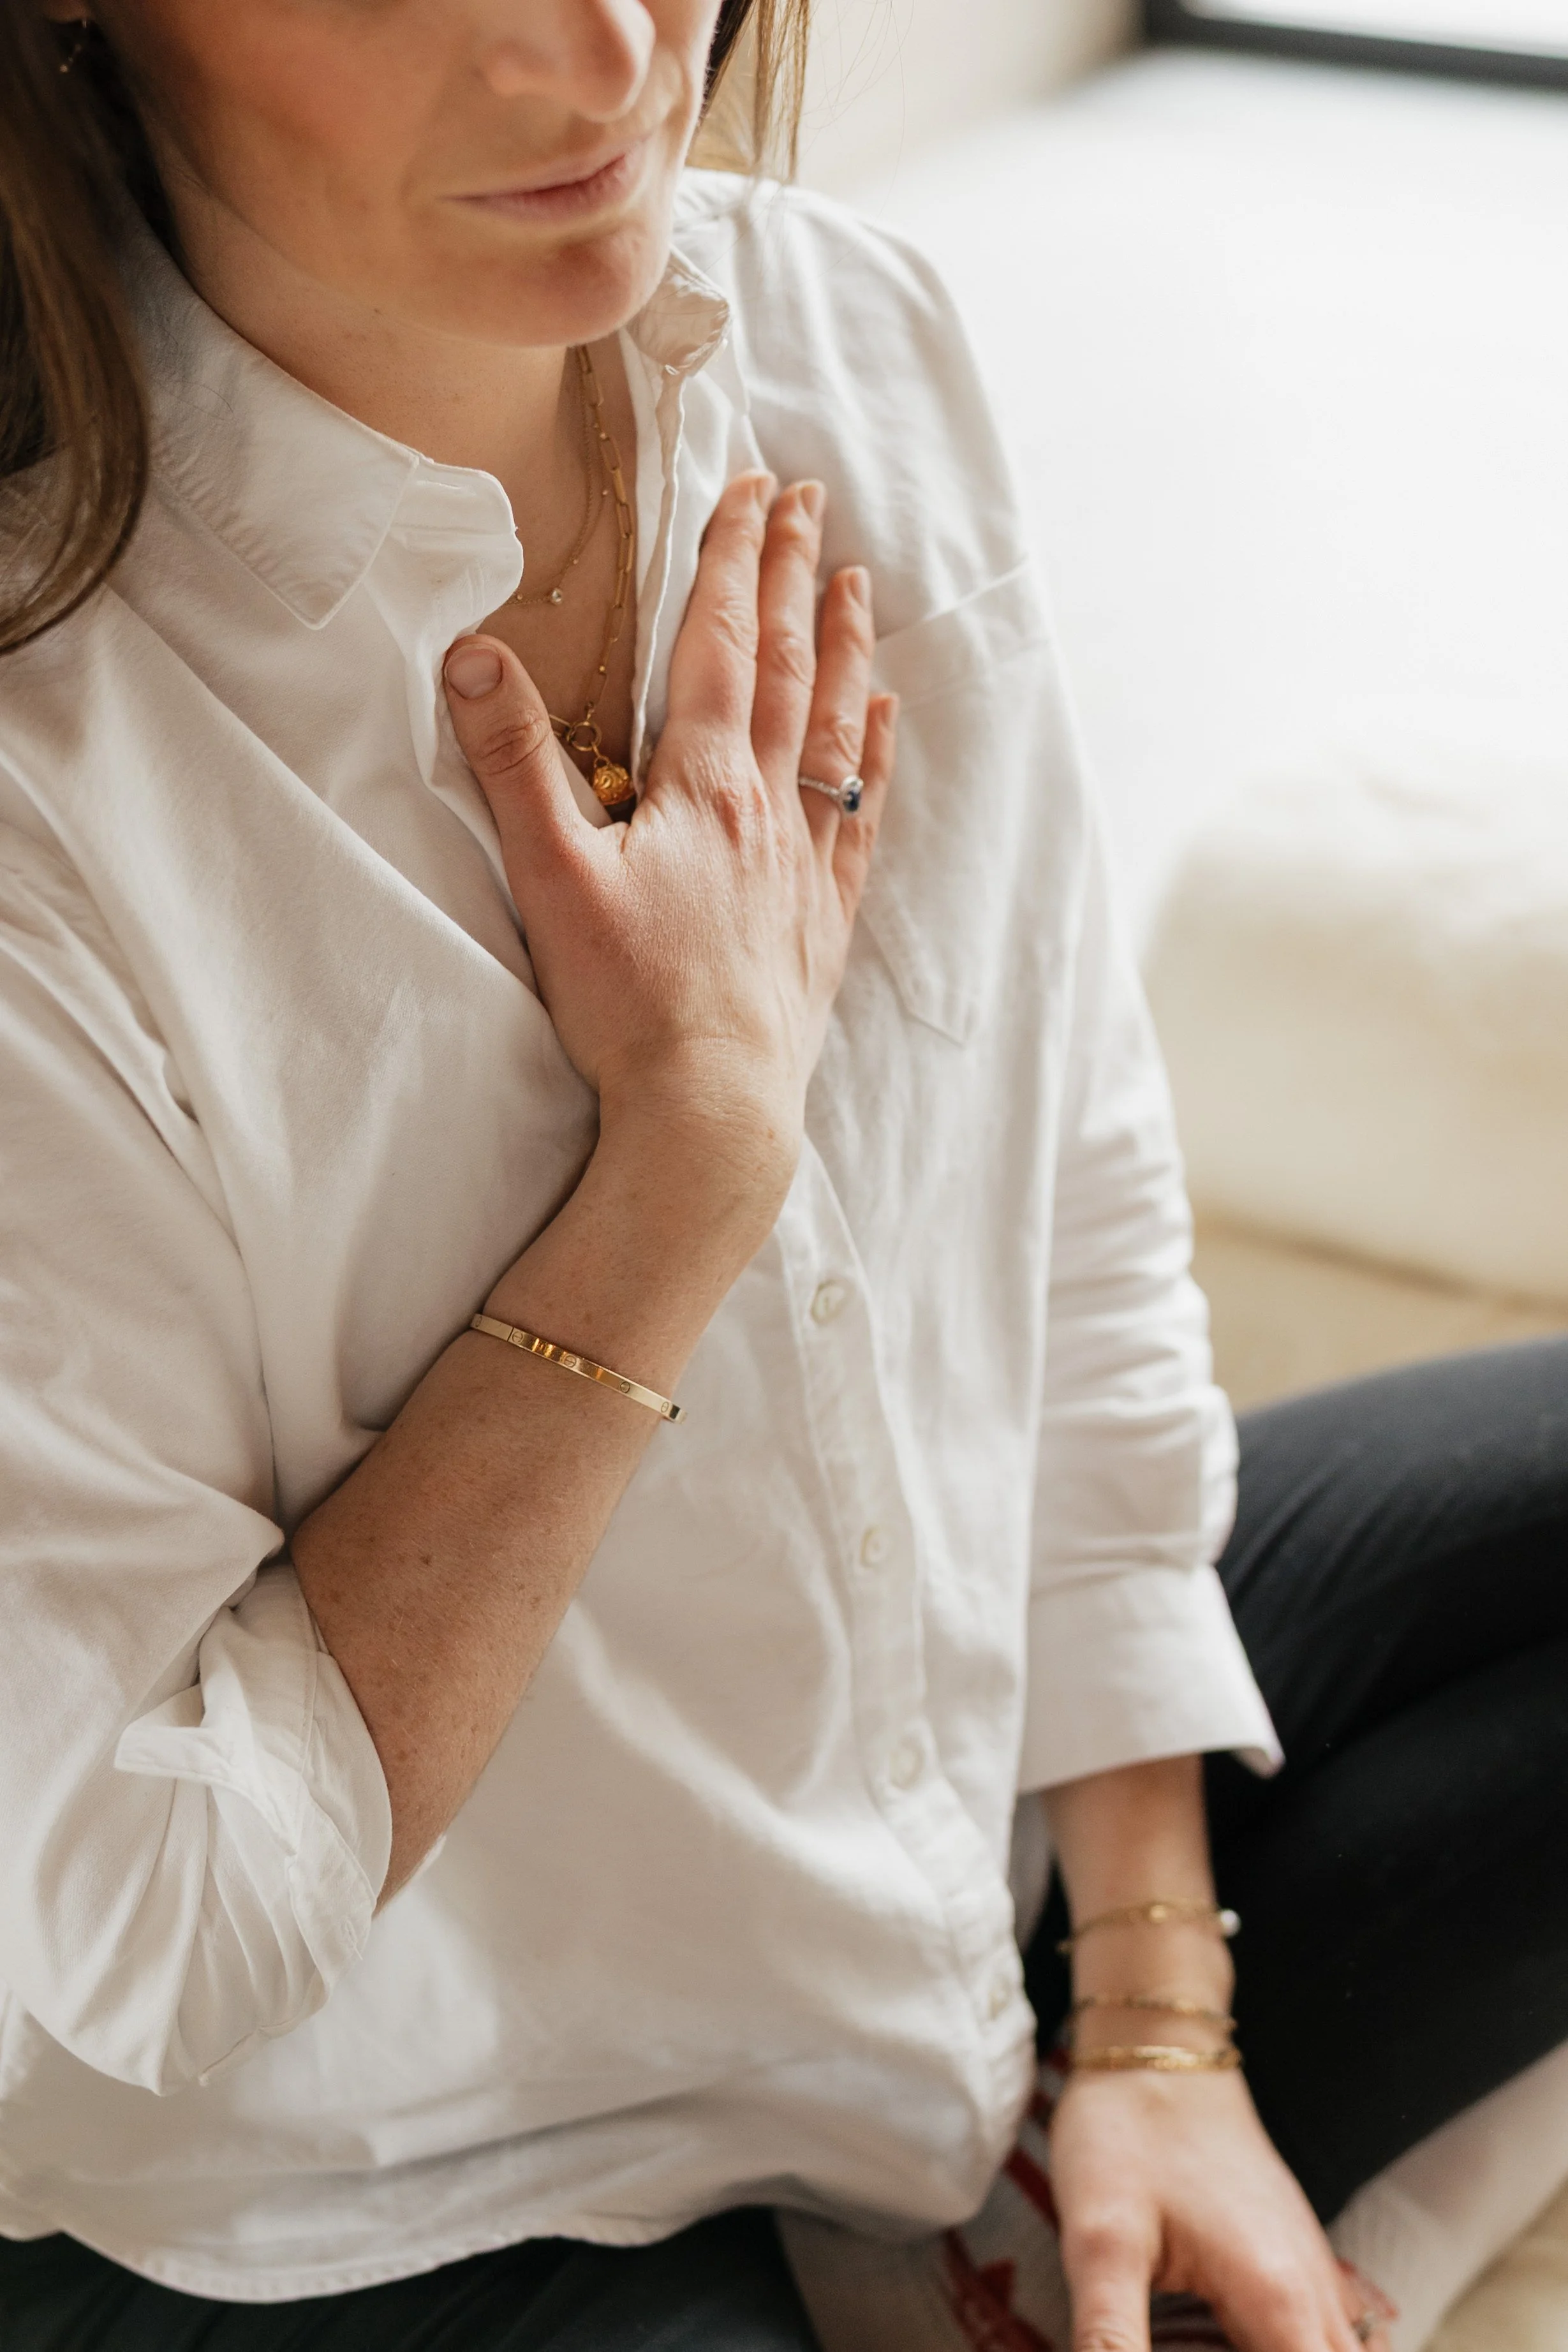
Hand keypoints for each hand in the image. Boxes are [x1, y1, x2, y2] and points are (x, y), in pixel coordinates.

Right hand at [442, 471, 895, 1205]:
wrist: (712, 1114)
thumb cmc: (630, 1006)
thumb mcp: (551, 879)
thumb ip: (513, 765)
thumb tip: (475, 654)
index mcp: (704, 788)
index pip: (720, 645)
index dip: (733, 559)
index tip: (752, 486)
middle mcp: (768, 811)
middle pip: (786, 667)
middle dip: (794, 575)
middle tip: (810, 499)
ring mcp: (805, 865)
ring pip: (833, 730)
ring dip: (844, 650)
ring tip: (859, 583)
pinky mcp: (822, 921)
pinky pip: (859, 816)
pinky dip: (871, 758)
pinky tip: (882, 724)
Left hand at [1049, 2069, 1394, 2351]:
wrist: (1158, 2044)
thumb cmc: (1129, 2131)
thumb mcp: (1101, 2238)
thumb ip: (1110, 2336)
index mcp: (1277, 2302)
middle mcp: (1314, 2297)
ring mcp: (1313, 2276)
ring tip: (1199, 2350)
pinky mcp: (1295, 2261)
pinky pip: (1325, 2342)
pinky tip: (1227, 2348)